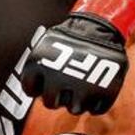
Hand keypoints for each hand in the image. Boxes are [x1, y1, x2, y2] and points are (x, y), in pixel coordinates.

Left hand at [20, 0, 134, 114]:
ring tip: (81, 85)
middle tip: (64, 87)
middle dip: (57, 97)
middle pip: (51, 104)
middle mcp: (58, 79)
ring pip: (75, 109)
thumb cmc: (70, 38)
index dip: (37, 88)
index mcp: (40, 66)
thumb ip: (37, 67)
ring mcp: (83, 87)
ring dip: (78, 100)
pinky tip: (95, 89)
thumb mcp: (45, 47)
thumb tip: (33, 88)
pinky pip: (97, 109)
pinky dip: (97, 103)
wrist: (99, 25)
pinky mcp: (104, 91)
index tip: (43, 84)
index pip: (30, 90)